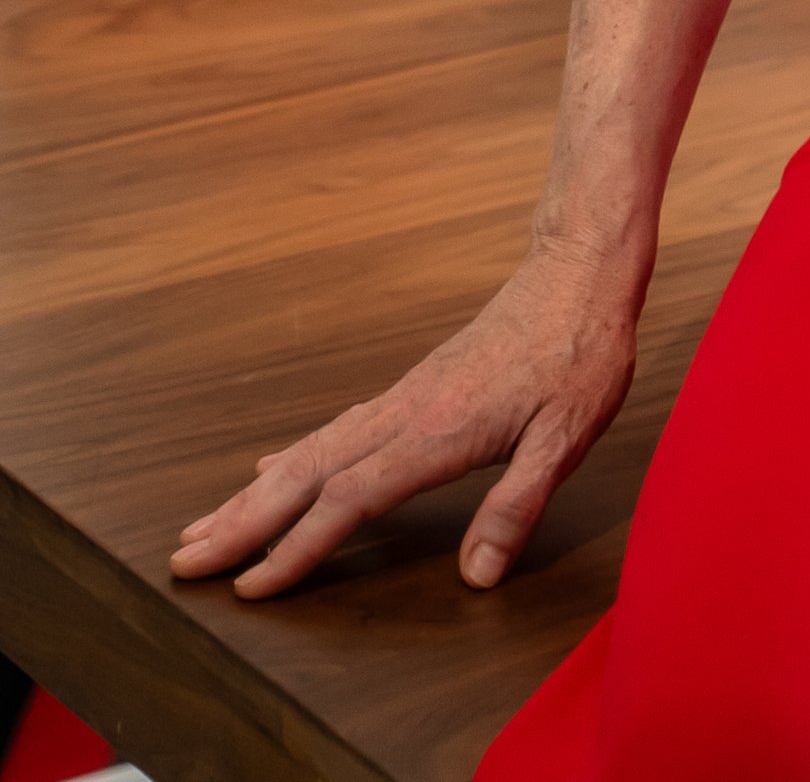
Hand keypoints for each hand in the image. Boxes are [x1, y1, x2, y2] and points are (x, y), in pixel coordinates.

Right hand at [169, 240, 640, 596]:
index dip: (299, 547)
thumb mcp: (567, 436)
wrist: (577, 271)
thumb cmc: (577, 352)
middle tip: (184, 560)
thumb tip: (476, 577)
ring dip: (254, 493)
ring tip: (205, 526)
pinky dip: (292, 458)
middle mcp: (405, 411)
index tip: (250, 587)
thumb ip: (518, 506)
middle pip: (306, 473)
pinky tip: (270, 472)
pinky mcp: (411, 388)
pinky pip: (334, 431)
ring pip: (311, 450)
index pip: (350, 499)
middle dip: (243, 522)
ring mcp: (402, 397)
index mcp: (437, 431)